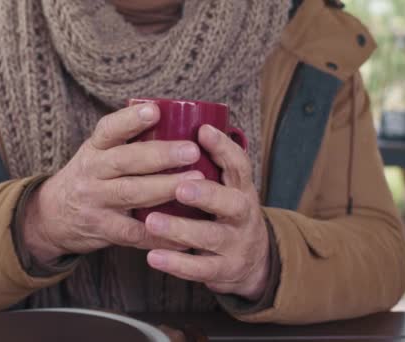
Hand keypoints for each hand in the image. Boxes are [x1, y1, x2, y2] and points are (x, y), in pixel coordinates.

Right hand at [22, 103, 202, 263]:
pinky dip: (160, 232)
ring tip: (197, 181)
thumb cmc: (89, 178)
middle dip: (160, 155)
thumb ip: (126, 143)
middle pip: (125, 161)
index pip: (108, 130)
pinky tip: (184, 228)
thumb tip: (177, 122)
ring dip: (166, 188)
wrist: (52, 216)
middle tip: (191, 151)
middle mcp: (92, 173)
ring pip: (131, 194)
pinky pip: (134, 232)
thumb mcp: (97, 154)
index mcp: (93, 149)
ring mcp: (96, 202)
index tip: (154, 111)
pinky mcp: (103, 230)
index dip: (130, 120)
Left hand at [144, 125, 269, 300]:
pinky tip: (153, 257)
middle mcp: (243, 214)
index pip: (239, 164)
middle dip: (206, 194)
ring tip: (152, 221)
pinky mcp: (223, 270)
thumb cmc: (225, 213)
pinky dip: (176, 264)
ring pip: (211, 236)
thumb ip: (209, 166)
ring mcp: (235, 244)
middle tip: (180, 187)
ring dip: (181, 229)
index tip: (203, 131)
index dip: (224, 148)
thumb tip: (172, 126)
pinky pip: (199, 269)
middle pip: (231, 202)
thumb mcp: (227, 188)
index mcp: (241, 188)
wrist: (252, 261)